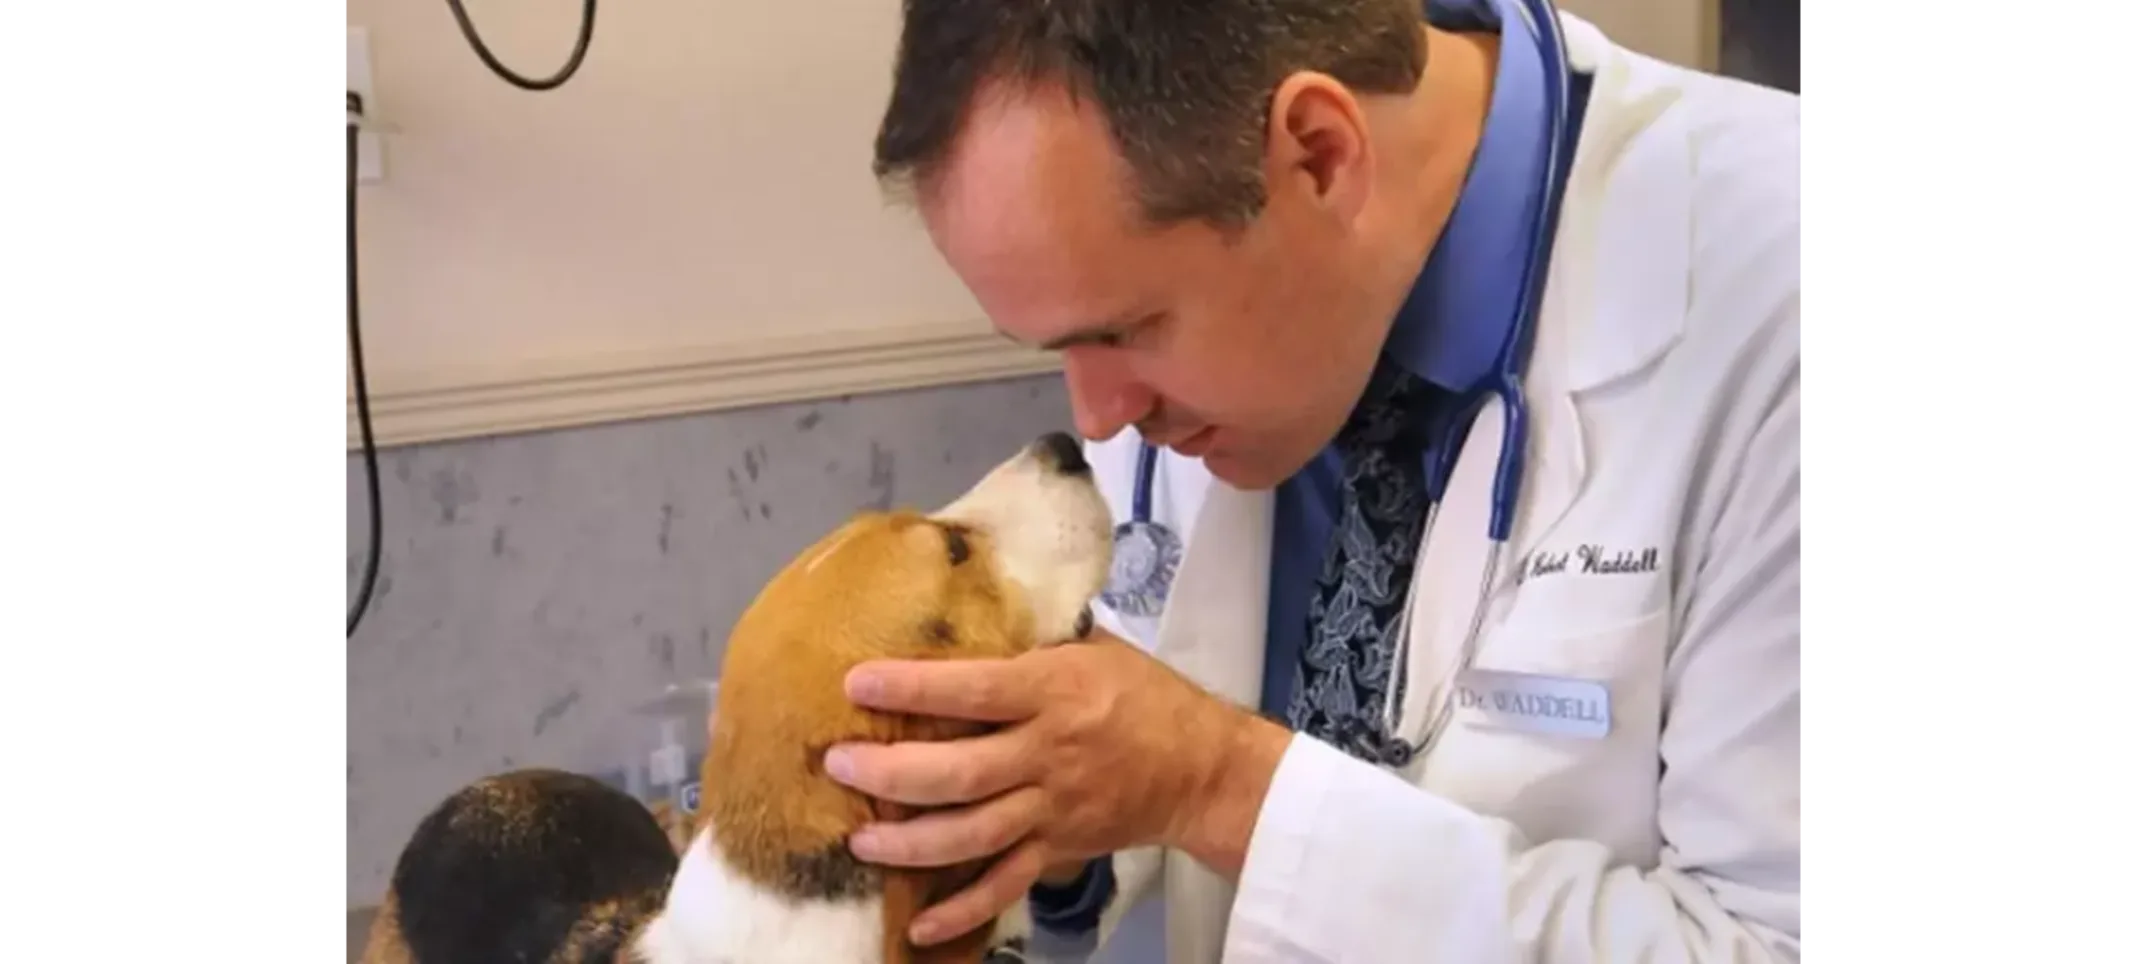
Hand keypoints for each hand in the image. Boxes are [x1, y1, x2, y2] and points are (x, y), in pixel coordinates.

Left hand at [823, 629, 1287, 944]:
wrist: (1202, 768)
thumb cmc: (1144, 695)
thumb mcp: (1094, 649)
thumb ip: (1032, 644)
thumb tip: (966, 616)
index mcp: (1054, 691)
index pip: (973, 689)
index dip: (911, 687)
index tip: (857, 683)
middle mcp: (1048, 753)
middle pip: (960, 772)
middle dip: (891, 774)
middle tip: (838, 766)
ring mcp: (1052, 808)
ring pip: (972, 834)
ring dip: (910, 843)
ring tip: (860, 839)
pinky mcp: (1059, 849)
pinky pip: (1004, 885)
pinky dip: (962, 909)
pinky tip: (917, 922)